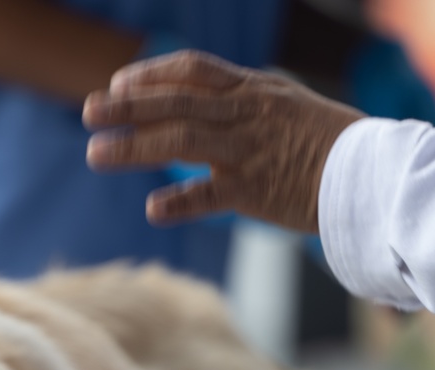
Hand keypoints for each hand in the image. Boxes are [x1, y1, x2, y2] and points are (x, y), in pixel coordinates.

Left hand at [82, 50, 364, 232]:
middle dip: (128, 107)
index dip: (152, 75)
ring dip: (134, 147)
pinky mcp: (255, 191)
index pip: (193, 70)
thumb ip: (238, 104)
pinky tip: (152, 209)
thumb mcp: (282, 105)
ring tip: (95, 154)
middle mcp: (245, 115)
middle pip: (176, 102)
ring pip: (182, 141)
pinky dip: (180, 201)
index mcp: (251, 91)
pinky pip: (211, 195)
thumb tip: (193, 105)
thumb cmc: (323, 143)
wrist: (371, 175)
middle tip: (88, 112)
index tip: (118, 84)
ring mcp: (248, 151)